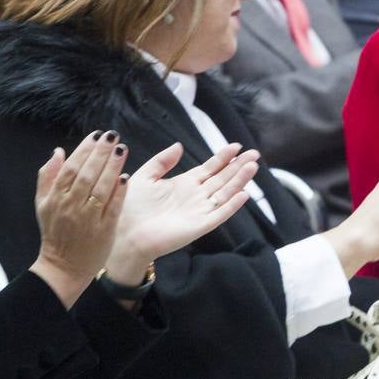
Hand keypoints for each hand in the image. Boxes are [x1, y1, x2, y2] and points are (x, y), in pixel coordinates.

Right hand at [29, 131, 128, 304]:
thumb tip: (57, 151)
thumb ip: (47, 176)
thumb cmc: (55, 232)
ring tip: (122, 149)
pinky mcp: (103, 231)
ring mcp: (88, 219)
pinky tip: (126, 177)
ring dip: (112, 167)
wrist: (63, 267)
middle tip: (112, 135)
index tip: (96, 135)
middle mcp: (70, 206)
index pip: (70, 168)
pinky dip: (119, 192)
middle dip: (100, 153)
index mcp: (55, 198)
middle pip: (87, 174)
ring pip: (101, 188)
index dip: (84, 150)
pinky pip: (112, 208)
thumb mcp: (42, 204)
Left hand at [103, 142, 259, 284]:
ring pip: (225, 192)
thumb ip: (162, 161)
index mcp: (184, 183)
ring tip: (252, 166)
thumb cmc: (129, 207)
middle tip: (254, 153)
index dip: (223, 157)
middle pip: (223, 178)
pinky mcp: (200, 226)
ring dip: (239, 180)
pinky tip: (243, 194)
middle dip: (238, 166)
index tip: (235, 146)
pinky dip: (232, 205)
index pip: (210, 168)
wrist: (124, 233)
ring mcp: (199, 211)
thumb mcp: (145, 176)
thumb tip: (180, 145)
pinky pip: (220, 214)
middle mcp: (196, 196)